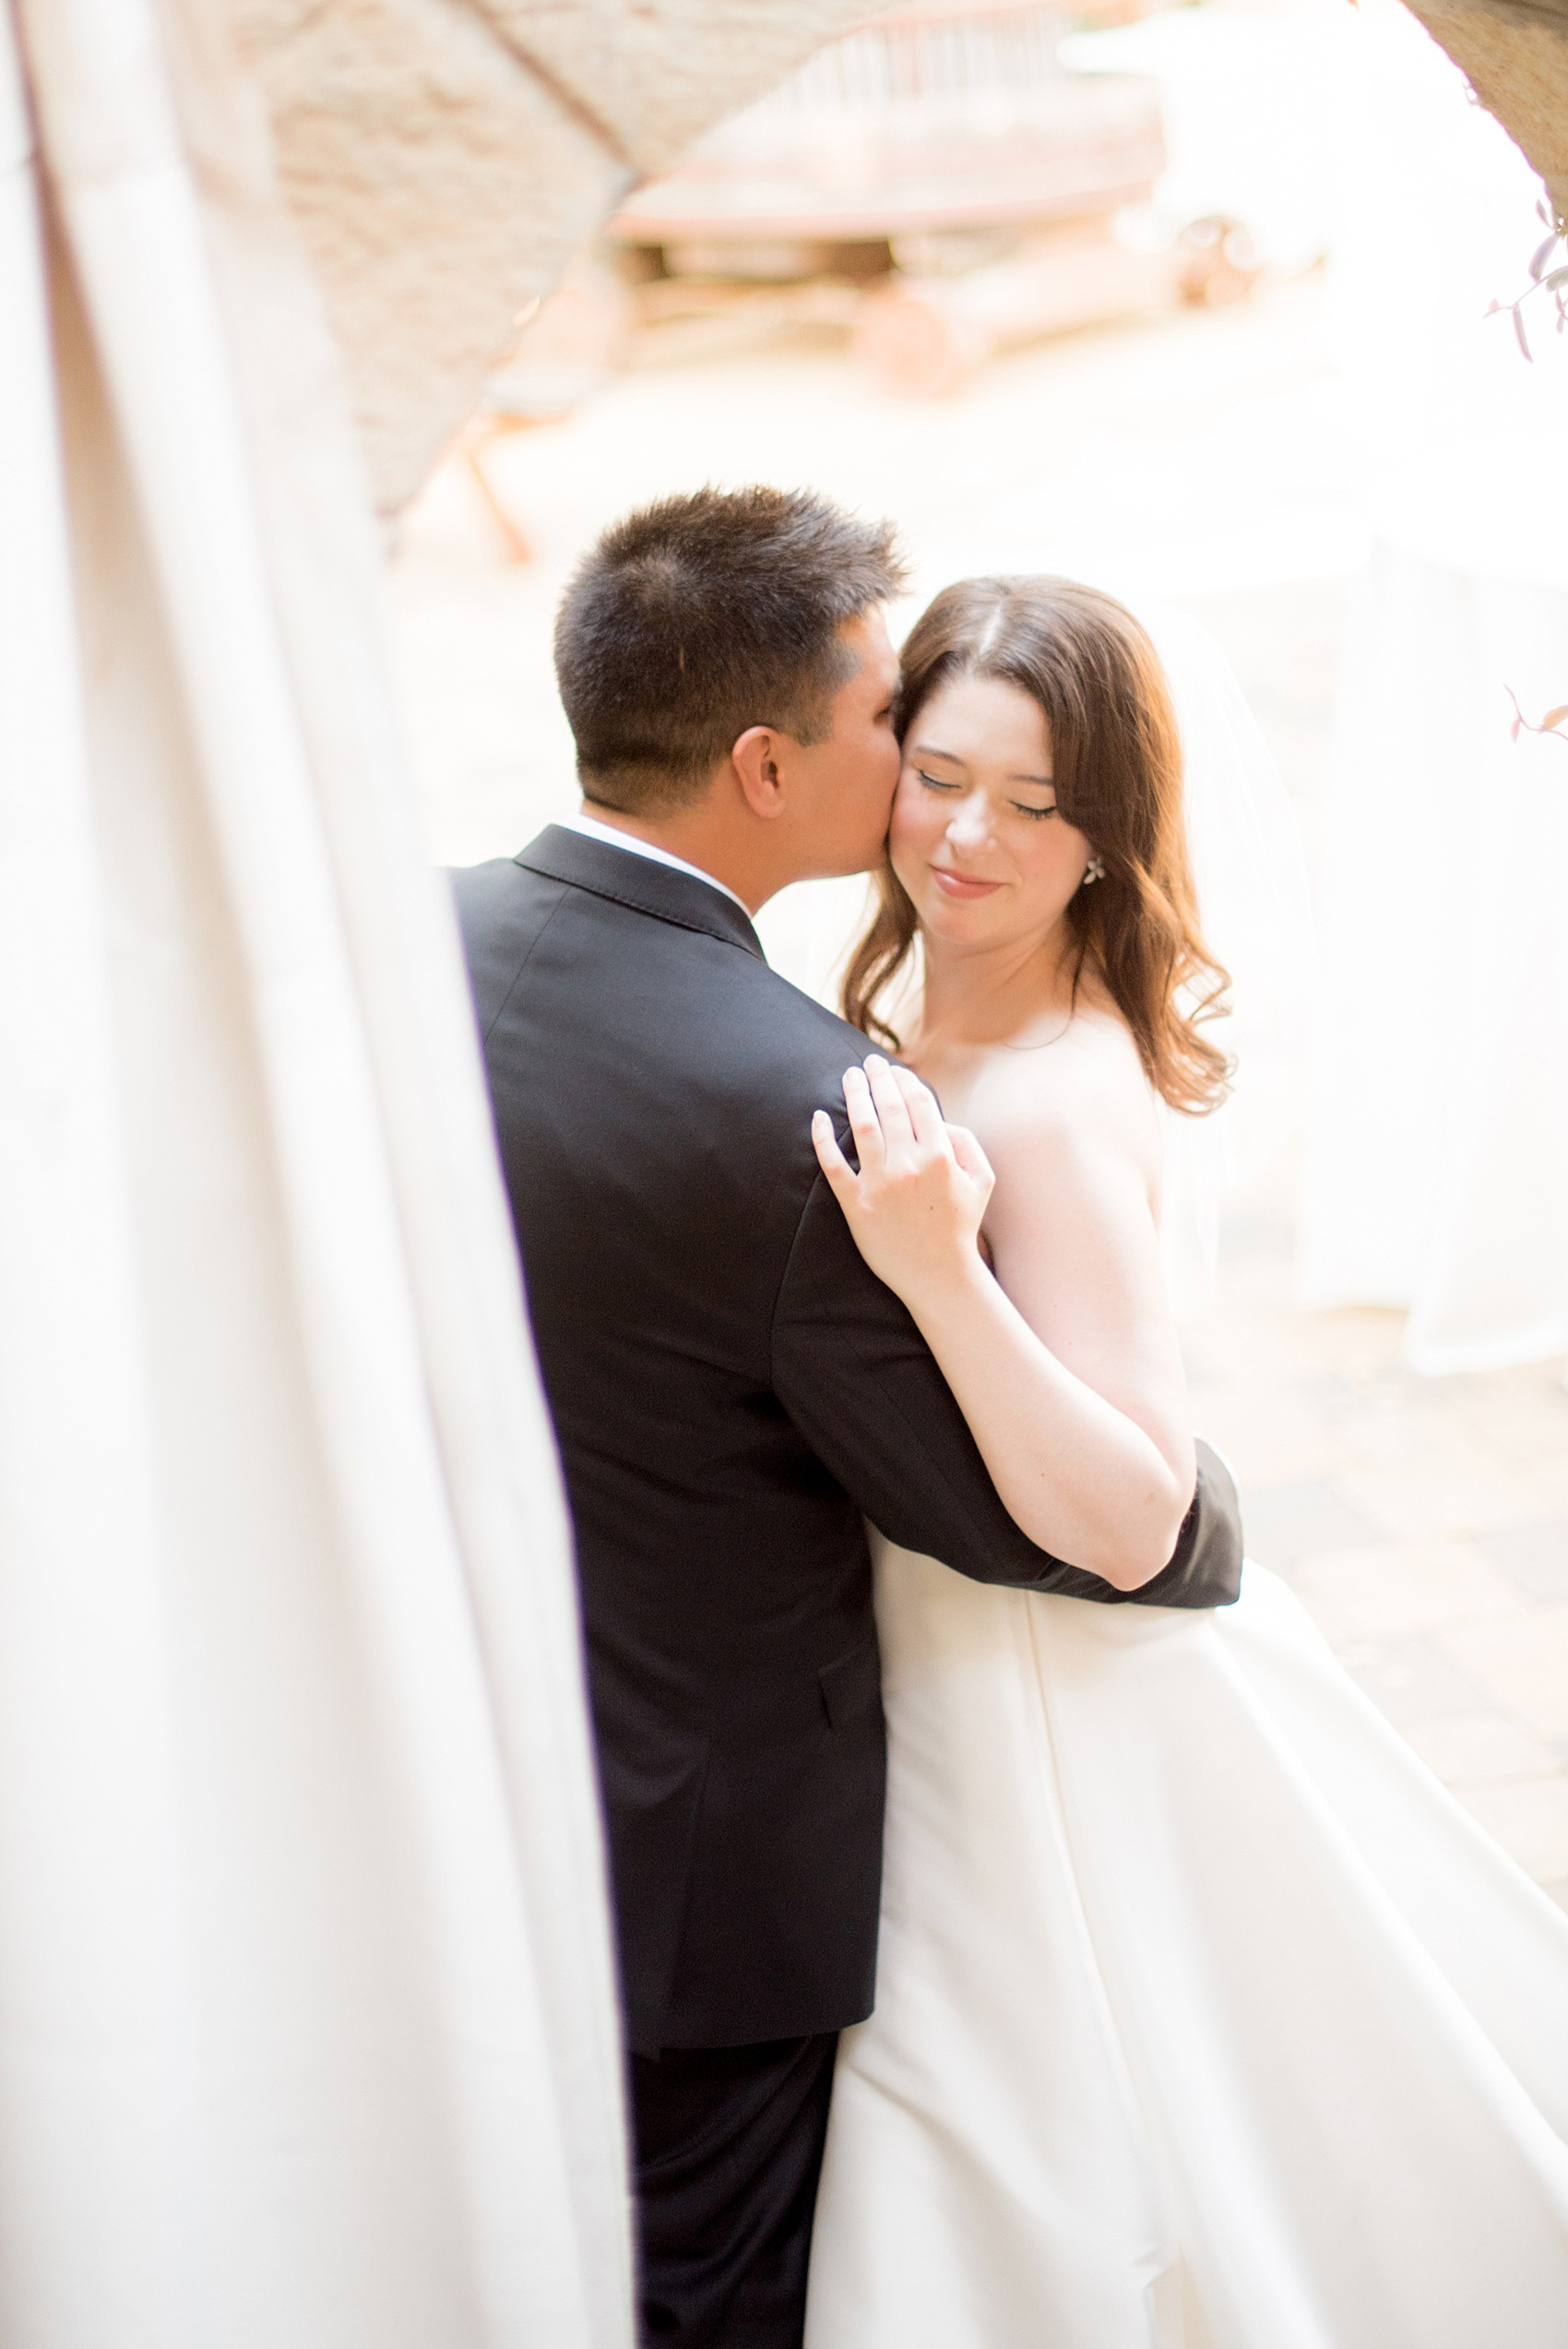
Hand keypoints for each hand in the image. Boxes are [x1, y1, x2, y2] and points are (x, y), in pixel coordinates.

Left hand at [812, 1056, 995, 1304]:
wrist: (938, 1275)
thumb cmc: (960, 1225)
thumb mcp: (982, 1180)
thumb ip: (966, 1142)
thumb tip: (936, 1119)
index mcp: (939, 1156)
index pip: (917, 1101)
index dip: (905, 1079)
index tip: (895, 1070)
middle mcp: (908, 1165)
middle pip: (888, 1105)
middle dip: (877, 1076)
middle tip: (868, 1062)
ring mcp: (879, 1184)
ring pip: (861, 1125)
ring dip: (854, 1093)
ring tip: (849, 1077)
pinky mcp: (855, 1204)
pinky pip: (832, 1164)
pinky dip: (822, 1137)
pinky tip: (818, 1117)